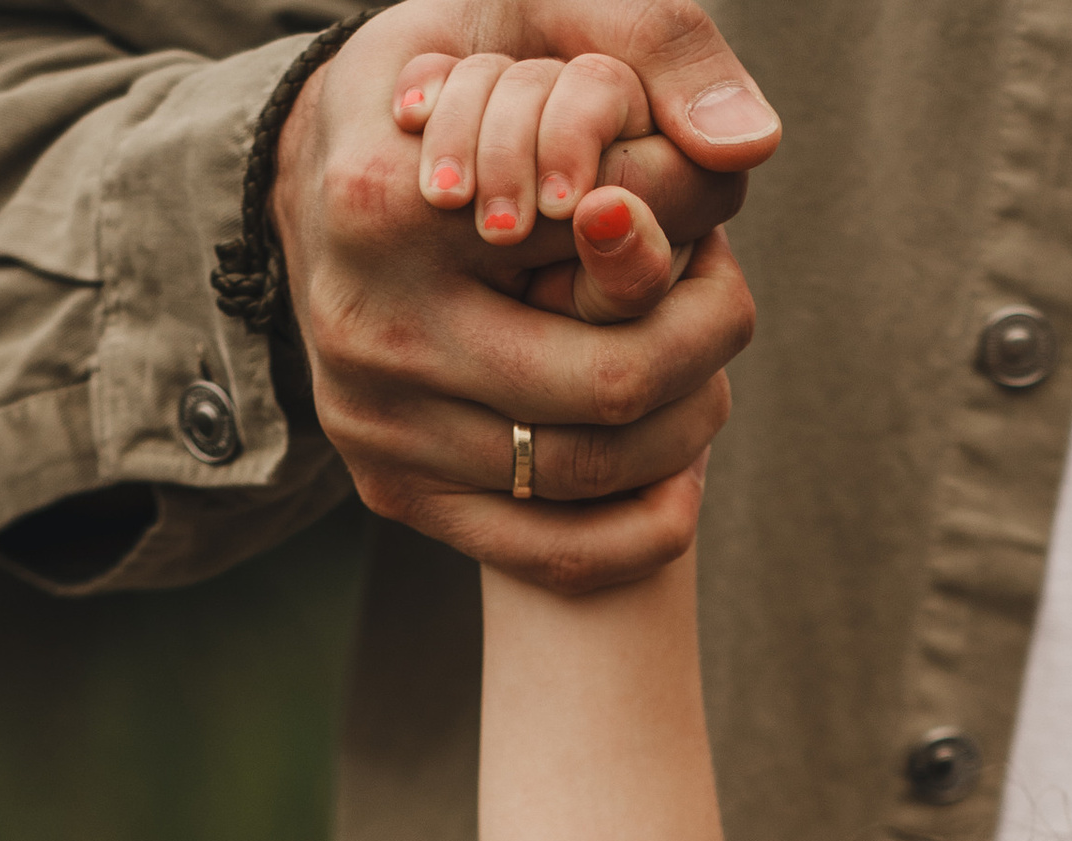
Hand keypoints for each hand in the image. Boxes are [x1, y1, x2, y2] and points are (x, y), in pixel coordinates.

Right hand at [272, 1, 774, 585]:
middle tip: (726, 295)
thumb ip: (652, 45)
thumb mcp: (535, 11)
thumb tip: (749, 146)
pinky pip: (554, 554)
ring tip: (707, 371)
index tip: (704, 214)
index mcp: (391, 204)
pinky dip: (645, 525)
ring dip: (687, 428)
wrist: (323, 163)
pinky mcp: (393, 492)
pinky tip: (682, 476)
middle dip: (705, 344)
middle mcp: (371, 327)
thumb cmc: (457, 77)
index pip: (606, 248)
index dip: (688, 236)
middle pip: (613, 384)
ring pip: (593, 473)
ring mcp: (375, 423)